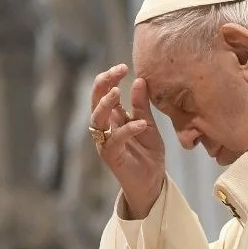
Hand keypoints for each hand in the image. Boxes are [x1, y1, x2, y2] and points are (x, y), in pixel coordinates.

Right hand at [90, 64, 164, 218]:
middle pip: (95, 102)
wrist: (152, 181)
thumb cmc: (147, 153)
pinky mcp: (112, 157)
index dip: (110, 78)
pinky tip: (140, 123)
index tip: (123, 66)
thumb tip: (140, 80)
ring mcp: (106, 142)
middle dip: (103, 85)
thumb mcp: (147, 124)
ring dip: (105, 105)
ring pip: (97, 120)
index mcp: (113, 118)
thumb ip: (142, 105)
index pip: (105, 93)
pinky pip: (115, 140)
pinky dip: (127, 130)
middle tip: (116, 73)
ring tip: (117, 93)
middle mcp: (106, 129)